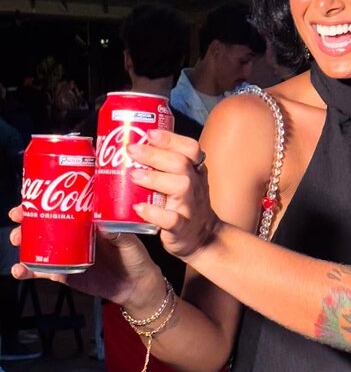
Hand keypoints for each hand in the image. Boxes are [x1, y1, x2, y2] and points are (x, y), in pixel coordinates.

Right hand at [9, 204, 160, 306]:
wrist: (136, 287)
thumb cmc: (136, 258)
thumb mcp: (131, 242)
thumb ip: (119, 234)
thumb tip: (105, 225)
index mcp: (89, 221)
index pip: (63, 205)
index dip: (44, 199)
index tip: (30, 196)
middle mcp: (74, 236)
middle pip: (44, 224)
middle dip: (27, 219)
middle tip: (19, 218)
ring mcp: (67, 254)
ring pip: (39, 247)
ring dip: (23, 243)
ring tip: (17, 242)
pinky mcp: (65, 273)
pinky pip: (43, 270)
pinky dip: (29, 271)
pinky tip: (20, 270)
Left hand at [128, 129, 219, 260]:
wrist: (204, 238)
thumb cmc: (185, 204)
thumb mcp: (184, 180)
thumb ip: (164, 165)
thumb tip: (126, 147)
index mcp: (194, 171)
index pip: (190, 148)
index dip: (170, 139)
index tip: (149, 133)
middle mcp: (195, 186)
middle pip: (181, 163)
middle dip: (155, 155)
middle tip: (131, 150)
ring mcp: (189, 207)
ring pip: (181, 187)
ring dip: (155, 179)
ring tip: (134, 176)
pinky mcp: (182, 228)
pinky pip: (172, 219)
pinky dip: (155, 213)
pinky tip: (139, 208)